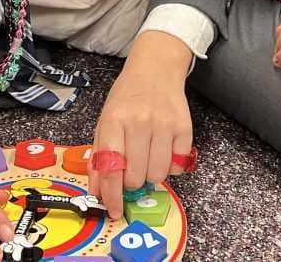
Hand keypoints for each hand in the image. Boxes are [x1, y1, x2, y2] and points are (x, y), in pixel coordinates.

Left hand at [89, 32, 193, 219]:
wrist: (155, 69)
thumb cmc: (126, 98)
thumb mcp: (104, 121)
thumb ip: (98, 157)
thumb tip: (97, 192)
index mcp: (114, 120)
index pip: (111, 168)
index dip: (111, 195)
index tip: (113, 210)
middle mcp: (139, 122)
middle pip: (136, 177)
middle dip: (131, 183)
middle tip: (131, 171)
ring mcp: (163, 124)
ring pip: (158, 175)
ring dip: (151, 175)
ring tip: (147, 158)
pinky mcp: (184, 127)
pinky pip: (178, 166)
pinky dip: (170, 166)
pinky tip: (162, 150)